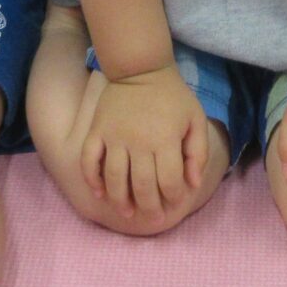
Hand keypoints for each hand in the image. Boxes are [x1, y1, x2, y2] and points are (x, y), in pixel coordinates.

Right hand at [80, 65, 209, 224]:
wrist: (140, 66)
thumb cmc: (172, 95)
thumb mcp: (195, 119)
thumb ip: (198, 152)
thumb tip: (193, 184)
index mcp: (165, 139)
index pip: (168, 181)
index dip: (173, 198)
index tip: (174, 204)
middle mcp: (138, 142)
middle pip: (141, 186)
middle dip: (149, 208)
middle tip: (153, 219)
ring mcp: (114, 137)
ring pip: (113, 179)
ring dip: (120, 201)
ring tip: (128, 213)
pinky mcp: (97, 131)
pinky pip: (88, 161)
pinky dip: (92, 180)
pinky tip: (99, 194)